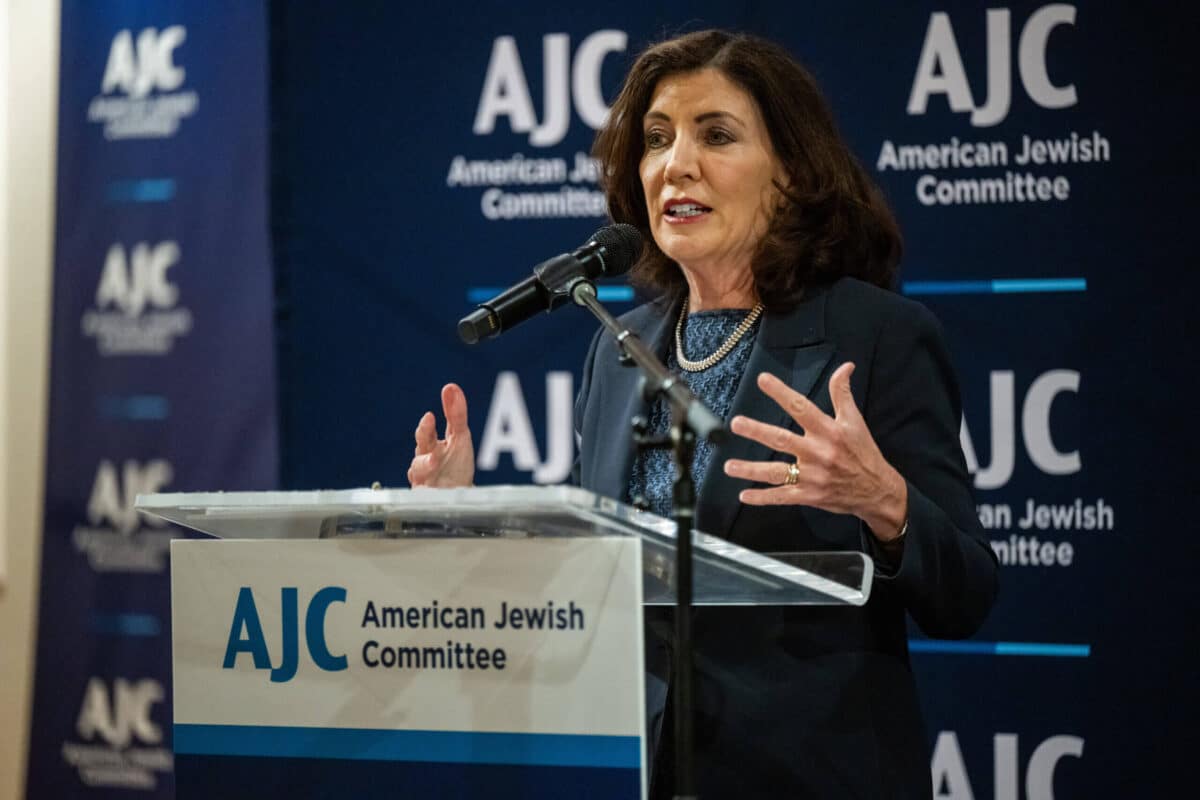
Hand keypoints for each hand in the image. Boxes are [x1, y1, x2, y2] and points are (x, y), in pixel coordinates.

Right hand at [407, 383, 474, 487]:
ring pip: (418, 470)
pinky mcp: (423, 497)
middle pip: (420, 447)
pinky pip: (421, 494)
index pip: (428, 432)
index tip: (430, 416)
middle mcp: (423, 460)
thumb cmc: (457, 466)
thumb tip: (451, 387)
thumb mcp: (460, 438)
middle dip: (423, 438)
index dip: (428, 425)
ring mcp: (422, 479)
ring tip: (435, 460)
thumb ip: (456, 414)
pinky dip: (425, 491)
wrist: (458, 497)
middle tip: (427, 428)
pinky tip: (430, 489)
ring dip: (426, 464)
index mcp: (431, 445)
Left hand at [723, 363, 907, 541]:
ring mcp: (812, 476)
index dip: (781, 393)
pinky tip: (744, 495)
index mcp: (829, 431)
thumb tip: (845, 367)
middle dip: (758, 431)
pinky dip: (763, 497)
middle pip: (783, 440)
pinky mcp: (809, 495)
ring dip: (751, 470)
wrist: (877, 491)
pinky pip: (782, 497)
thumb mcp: (855, 421)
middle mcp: (818, 453)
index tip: (762, 380)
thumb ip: (843, 393)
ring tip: (729, 466)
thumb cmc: (863, 453)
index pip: (801, 407)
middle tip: (736, 423)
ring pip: (777, 472)